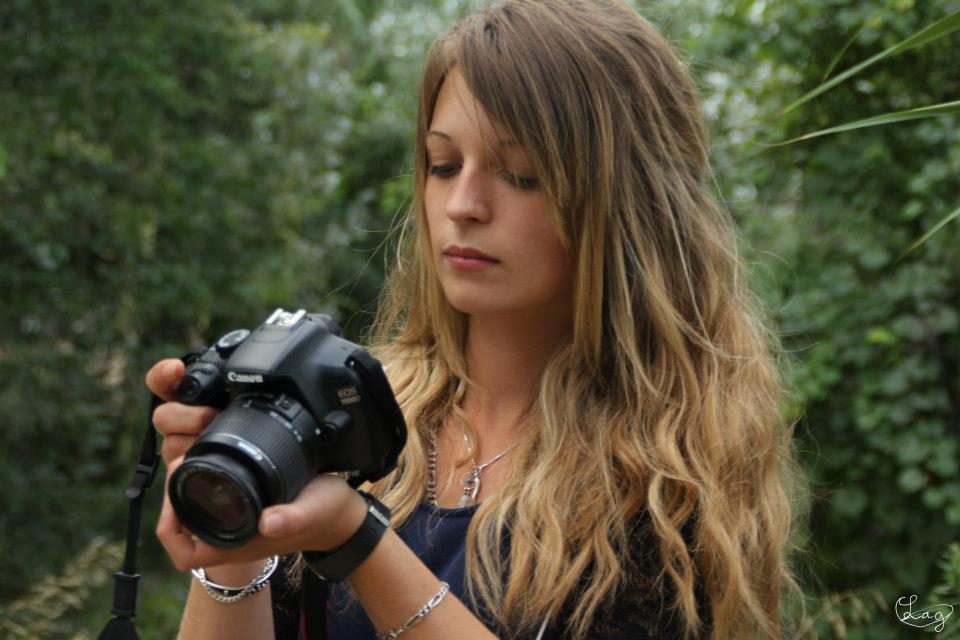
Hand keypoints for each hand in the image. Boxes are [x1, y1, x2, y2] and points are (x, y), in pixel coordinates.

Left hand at [156, 470, 367, 570]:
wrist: (342, 517)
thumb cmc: (326, 516)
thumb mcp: (312, 510)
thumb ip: (292, 518)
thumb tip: (269, 521)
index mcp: (236, 545)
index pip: (180, 548)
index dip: (168, 519)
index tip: (178, 484)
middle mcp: (229, 539)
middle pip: (179, 525)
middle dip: (173, 493)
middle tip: (184, 458)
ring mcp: (235, 527)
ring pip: (192, 511)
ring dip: (186, 485)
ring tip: (195, 454)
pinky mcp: (243, 512)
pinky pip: (210, 502)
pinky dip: (204, 483)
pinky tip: (213, 458)